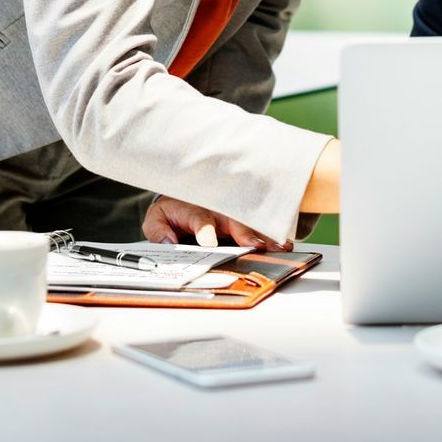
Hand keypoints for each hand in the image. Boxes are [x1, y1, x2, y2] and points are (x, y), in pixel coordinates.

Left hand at [142, 196, 289, 250]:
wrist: (183, 195)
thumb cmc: (172, 211)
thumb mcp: (156, 218)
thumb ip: (159, 231)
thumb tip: (169, 242)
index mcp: (194, 209)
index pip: (201, 220)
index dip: (206, 231)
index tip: (209, 243)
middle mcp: (217, 210)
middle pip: (233, 220)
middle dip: (245, 233)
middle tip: (257, 246)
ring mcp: (232, 214)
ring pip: (250, 223)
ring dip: (265, 235)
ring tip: (280, 245)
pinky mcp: (242, 220)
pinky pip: (258, 225)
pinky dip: (272, 234)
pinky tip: (285, 242)